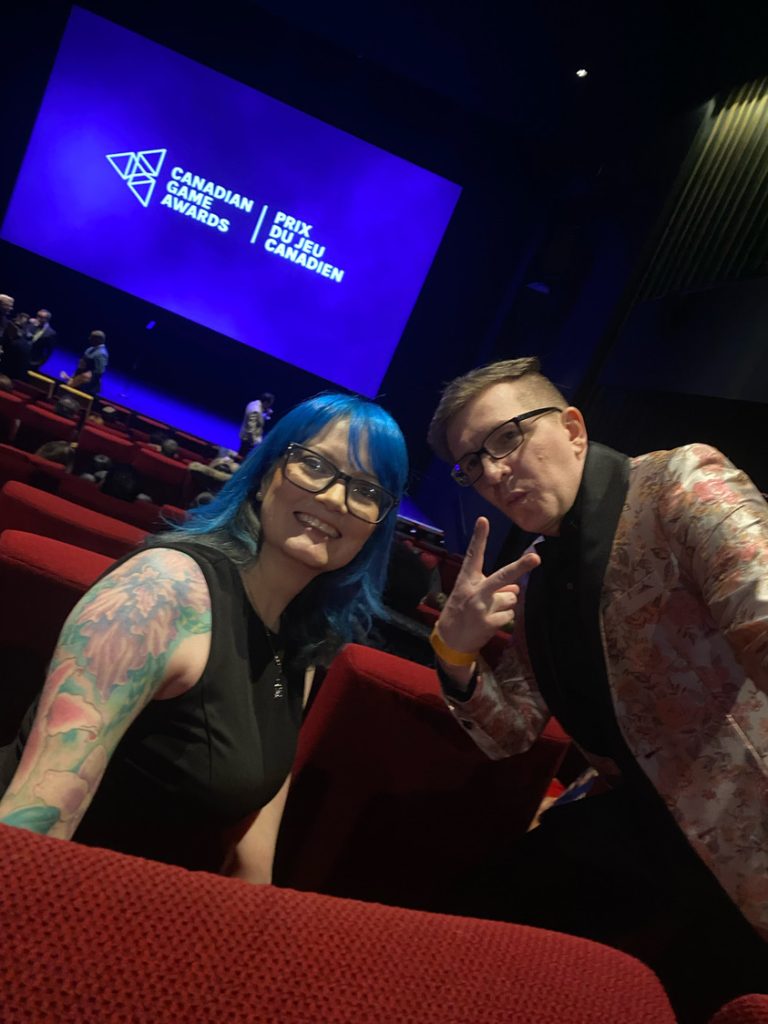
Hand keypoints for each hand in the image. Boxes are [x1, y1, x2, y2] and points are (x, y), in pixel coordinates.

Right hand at [436, 517, 539, 654]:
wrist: (450, 641)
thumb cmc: (461, 611)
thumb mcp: (471, 594)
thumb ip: (493, 586)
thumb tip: (516, 586)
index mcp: (466, 580)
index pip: (473, 555)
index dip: (479, 538)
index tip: (483, 520)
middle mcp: (475, 591)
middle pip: (502, 575)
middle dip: (521, 566)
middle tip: (536, 558)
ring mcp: (482, 607)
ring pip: (511, 597)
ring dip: (506, 604)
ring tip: (489, 611)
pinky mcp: (489, 623)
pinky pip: (510, 614)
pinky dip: (504, 618)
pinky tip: (490, 623)